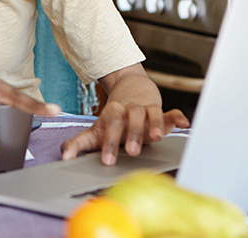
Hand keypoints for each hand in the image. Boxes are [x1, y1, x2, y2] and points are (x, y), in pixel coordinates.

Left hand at [61, 105, 189, 162]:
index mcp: (112, 114)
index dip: (108, 143)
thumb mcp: (95, 130)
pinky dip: (177, 117)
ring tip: (156, 138)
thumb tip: (64, 156)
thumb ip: (79, 144)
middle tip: (131, 151)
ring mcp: (145, 108)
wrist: (131, 88)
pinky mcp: (161, 110)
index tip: (107, 160)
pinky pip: (170, 112)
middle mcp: (129, 110)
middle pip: (130, 119)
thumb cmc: (114, 118)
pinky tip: (183, 124)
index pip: (109, 126)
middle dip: (132, 134)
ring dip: (154, 125)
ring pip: (150, 114)